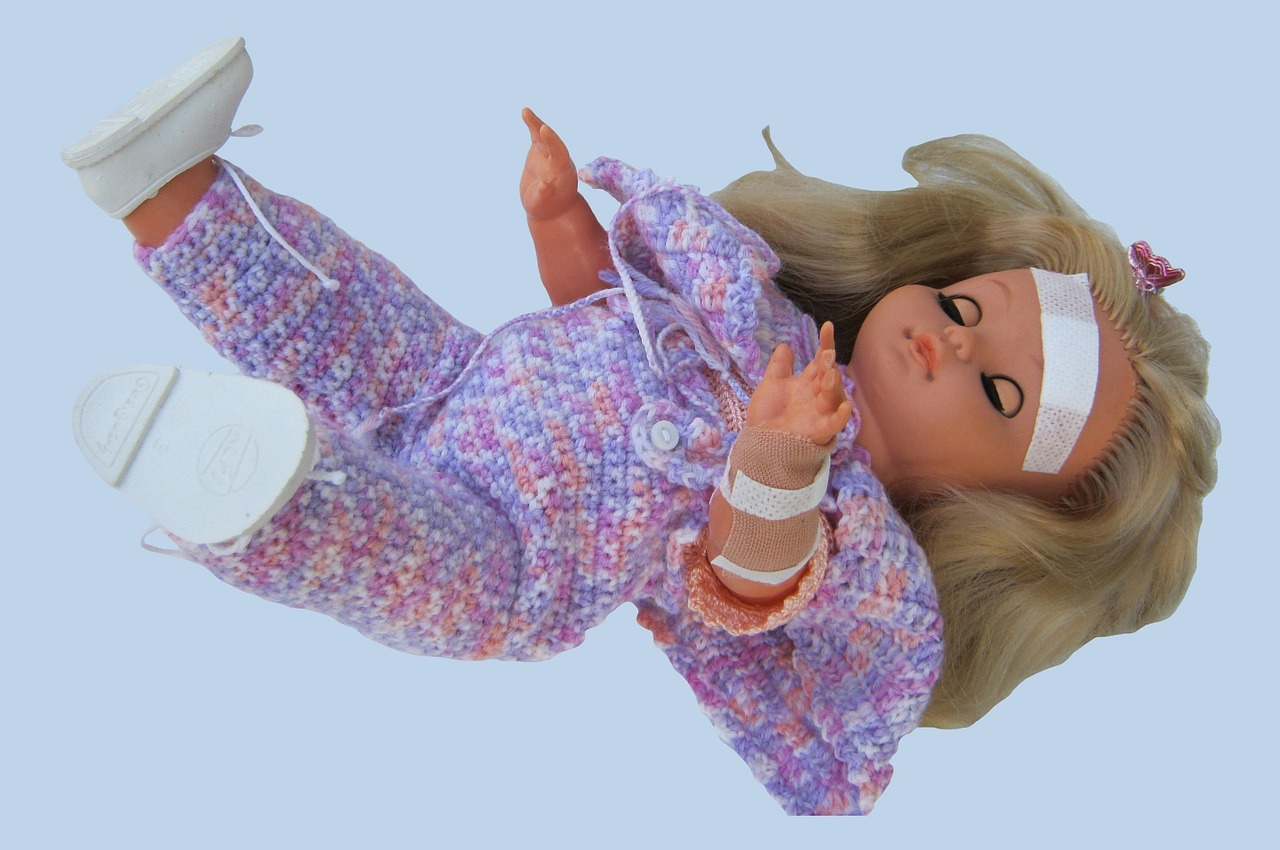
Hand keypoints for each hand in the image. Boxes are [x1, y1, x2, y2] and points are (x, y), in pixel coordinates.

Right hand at [520, 108, 578, 220]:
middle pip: (553, 142)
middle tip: (535, 121)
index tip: (544, 130)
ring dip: (536, 124)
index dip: (552, 141)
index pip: (559, 153)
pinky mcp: (539, 152)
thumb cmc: (545, 209)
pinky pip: (536, 136)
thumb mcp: (541, 204)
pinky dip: (532, 126)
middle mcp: (559, 160)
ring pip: (543, 137)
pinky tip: (525, 113)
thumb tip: (543, 186)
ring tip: (526, 112)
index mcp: (563, 171)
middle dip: (545, 133)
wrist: (549, 208)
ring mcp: (549, 155)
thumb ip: (543, 195)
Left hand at [746, 322, 851, 444]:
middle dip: (828, 366)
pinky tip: (845, 406)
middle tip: (825, 356)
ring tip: (829, 375)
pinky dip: (841, 415)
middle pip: (829, 376)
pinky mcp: (820, 430)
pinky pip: (836, 423)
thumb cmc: (767, 414)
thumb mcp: (772, 385)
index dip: (825, 343)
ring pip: (834, 396)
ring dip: (833, 385)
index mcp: (808, 383)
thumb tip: (784, 346)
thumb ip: (780, 367)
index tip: (827, 326)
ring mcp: (821, 413)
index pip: (821, 360)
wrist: (759, 442)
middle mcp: (817, 395)